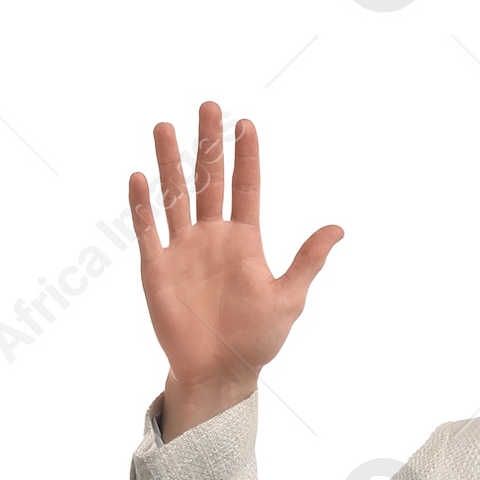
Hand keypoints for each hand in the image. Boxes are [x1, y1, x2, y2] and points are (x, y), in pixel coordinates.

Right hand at [130, 103, 342, 440]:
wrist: (220, 372)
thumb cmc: (257, 339)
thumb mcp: (289, 298)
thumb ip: (308, 260)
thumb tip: (339, 229)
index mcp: (244, 241)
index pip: (245, 187)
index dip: (245, 156)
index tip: (245, 122)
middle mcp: (212, 237)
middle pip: (208, 180)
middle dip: (207, 144)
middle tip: (208, 106)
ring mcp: (183, 250)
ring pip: (175, 196)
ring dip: (169, 162)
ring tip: (164, 126)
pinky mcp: (158, 268)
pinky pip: (149, 230)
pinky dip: (144, 205)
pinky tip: (141, 178)